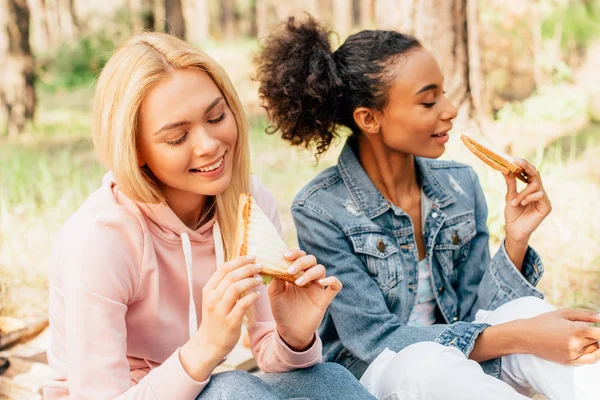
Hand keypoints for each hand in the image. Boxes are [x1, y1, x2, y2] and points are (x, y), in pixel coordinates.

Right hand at [180, 255, 262, 380]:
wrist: (209, 344)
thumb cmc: (215, 319)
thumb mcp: (214, 299)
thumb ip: (224, 285)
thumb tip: (240, 267)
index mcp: (208, 290)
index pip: (223, 269)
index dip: (238, 260)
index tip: (251, 257)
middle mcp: (212, 299)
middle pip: (231, 276)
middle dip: (247, 268)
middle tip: (260, 265)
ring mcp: (220, 311)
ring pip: (236, 288)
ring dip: (250, 281)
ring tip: (260, 279)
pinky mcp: (230, 322)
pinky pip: (243, 305)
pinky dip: (252, 297)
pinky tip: (258, 294)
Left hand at [268, 249, 341, 350]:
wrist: (289, 331)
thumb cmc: (281, 310)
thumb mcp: (274, 294)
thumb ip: (276, 279)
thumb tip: (276, 265)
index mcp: (296, 273)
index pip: (298, 256)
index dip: (294, 253)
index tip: (285, 256)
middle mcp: (308, 277)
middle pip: (311, 259)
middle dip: (301, 262)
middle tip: (290, 270)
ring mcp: (317, 287)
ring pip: (321, 269)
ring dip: (310, 272)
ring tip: (298, 283)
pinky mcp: (325, 298)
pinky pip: (336, 285)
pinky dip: (332, 280)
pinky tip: (322, 282)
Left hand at [503, 158, 551, 243]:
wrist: (514, 229)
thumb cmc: (512, 214)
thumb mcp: (510, 196)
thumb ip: (510, 183)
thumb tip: (506, 169)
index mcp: (530, 187)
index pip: (529, 173)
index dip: (524, 165)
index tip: (515, 159)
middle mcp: (539, 191)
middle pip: (536, 174)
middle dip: (526, 167)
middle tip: (517, 162)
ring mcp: (544, 198)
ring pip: (535, 186)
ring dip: (523, 193)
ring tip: (514, 202)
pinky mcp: (547, 206)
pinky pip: (539, 195)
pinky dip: (528, 198)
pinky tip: (522, 204)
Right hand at [518, 309, 599, 364]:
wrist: (526, 336)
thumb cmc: (544, 321)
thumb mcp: (563, 313)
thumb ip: (585, 314)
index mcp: (577, 329)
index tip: (598, 328)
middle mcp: (577, 344)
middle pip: (598, 341)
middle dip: (594, 334)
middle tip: (583, 329)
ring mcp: (574, 354)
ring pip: (595, 350)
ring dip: (593, 343)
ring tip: (580, 336)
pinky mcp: (570, 362)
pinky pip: (590, 359)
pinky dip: (593, 353)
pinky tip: (586, 346)